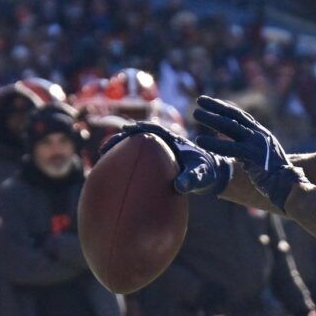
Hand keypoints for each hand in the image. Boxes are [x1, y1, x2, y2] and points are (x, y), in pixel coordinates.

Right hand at [104, 122, 231, 196]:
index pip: (152, 129)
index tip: (125, 132)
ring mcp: (159, 151)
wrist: (212, 174)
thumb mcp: (201, 175)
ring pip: (136, 147)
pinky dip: (127, 161)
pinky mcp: (157, 161)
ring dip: (120, 150)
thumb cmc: (208, 172)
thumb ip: (193, 179)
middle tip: (104, 148)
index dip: (137, 130)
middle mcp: (163, 142)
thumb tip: (180, 186)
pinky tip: (115, 172)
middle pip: (137, 137)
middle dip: (120, 140)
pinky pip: (139, 159)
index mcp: (173, 139)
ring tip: (104, 157)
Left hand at [191, 96, 302, 210]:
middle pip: (234, 116)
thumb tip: (240, 150)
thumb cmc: (276, 176)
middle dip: (215, 107)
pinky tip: (199, 140)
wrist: (288, 186)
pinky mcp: (252, 156)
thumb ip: (253, 149)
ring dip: (211, 119)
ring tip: (195, 114)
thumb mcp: (265, 156)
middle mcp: (259, 134)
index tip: (212, 102)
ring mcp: (256, 143)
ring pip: (230, 127)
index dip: (225, 107)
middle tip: (199, 101)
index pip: (241, 116)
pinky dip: (214, 144)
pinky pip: (229, 148)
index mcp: (262, 133)